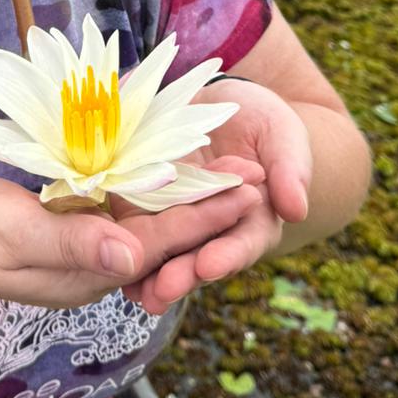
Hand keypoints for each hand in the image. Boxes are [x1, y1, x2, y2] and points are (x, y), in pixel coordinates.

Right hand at [0, 171, 264, 311]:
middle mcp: (97, 261)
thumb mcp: (14, 237)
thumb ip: (73, 244)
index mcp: (90, 271)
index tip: (248, 187)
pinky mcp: (70, 224)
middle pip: (166, 232)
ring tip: (234, 167)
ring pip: (149, 219)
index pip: (161, 240)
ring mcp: (84, 244)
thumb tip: (132, 258)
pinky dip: (152, 186)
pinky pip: (122, 206)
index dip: (205, 212)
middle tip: (262, 174)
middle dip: (213, 205)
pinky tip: (174, 165)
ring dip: (190, 194)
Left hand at [117, 78, 311, 314]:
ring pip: (160, 251)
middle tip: (163, 289)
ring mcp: (174, 219)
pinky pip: (128, 223)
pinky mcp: (142, 201)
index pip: (240, 243)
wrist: (222, 107)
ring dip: (146, 273)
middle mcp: (211, 230)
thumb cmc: (263, 125)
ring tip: (134, 290)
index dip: (226, 255)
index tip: (210, 265)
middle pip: (196, 257)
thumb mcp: (282, 137)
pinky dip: (117, 240)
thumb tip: (296, 209)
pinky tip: (101, 254)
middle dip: (180, 274)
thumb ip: (290, 170)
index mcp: (251, 221)